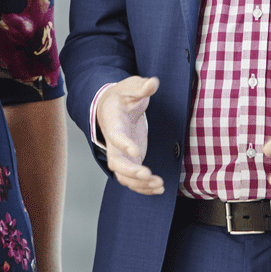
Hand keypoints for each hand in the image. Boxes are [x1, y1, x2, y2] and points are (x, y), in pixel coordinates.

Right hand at [96, 76, 163, 194]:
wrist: (111, 107)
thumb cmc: (122, 97)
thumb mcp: (130, 87)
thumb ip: (141, 86)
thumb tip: (153, 83)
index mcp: (114, 124)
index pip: (115, 137)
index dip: (124, 145)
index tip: (136, 151)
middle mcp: (114, 144)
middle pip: (116, 163)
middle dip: (130, 172)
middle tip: (147, 174)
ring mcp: (121, 155)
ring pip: (124, 176)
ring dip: (140, 184)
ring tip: (159, 184)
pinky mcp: (130, 161)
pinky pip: (132, 180)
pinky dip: (143, 187)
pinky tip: (159, 189)